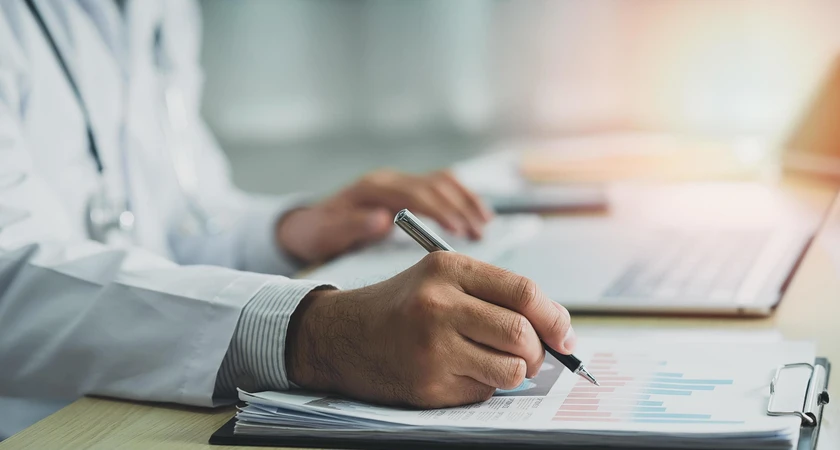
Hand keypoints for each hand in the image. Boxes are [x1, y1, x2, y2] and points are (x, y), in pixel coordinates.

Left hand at [276, 169, 492, 263]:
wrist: (309, 225)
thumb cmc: (318, 234)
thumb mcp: (326, 234)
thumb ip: (352, 226)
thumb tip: (382, 219)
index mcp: (372, 189)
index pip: (414, 193)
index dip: (440, 210)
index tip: (459, 230)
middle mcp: (388, 179)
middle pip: (434, 185)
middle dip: (460, 207)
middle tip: (478, 233)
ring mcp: (399, 181)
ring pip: (442, 181)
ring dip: (466, 200)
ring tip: (485, 224)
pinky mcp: (406, 188)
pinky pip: (441, 185)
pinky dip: (463, 196)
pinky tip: (479, 213)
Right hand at [286, 252, 575, 407]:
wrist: (342, 335)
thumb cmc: (401, 306)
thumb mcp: (440, 279)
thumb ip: (494, 294)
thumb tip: (555, 328)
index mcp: (447, 268)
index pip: (522, 291)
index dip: (555, 316)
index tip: (566, 334)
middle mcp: (438, 304)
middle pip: (520, 332)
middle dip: (538, 350)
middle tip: (534, 355)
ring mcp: (432, 346)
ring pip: (510, 369)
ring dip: (514, 372)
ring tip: (494, 363)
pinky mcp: (427, 383)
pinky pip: (483, 390)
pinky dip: (483, 385)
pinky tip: (458, 372)